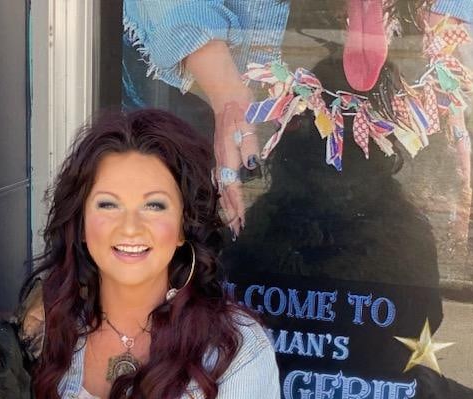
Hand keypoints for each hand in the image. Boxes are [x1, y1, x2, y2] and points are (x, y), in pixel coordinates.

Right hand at [183, 39, 259, 237]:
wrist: (227, 95)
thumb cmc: (241, 108)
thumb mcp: (249, 124)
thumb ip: (250, 146)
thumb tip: (251, 167)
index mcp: (229, 156)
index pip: (233, 186)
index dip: (238, 203)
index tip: (241, 219)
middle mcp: (222, 160)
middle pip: (226, 191)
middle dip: (231, 211)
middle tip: (237, 229)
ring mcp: (220, 158)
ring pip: (223, 187)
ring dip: (227, 205)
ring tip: (232, 221)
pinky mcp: (221, 155)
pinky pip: (222, 180)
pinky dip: (225, 193)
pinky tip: (226, 200)